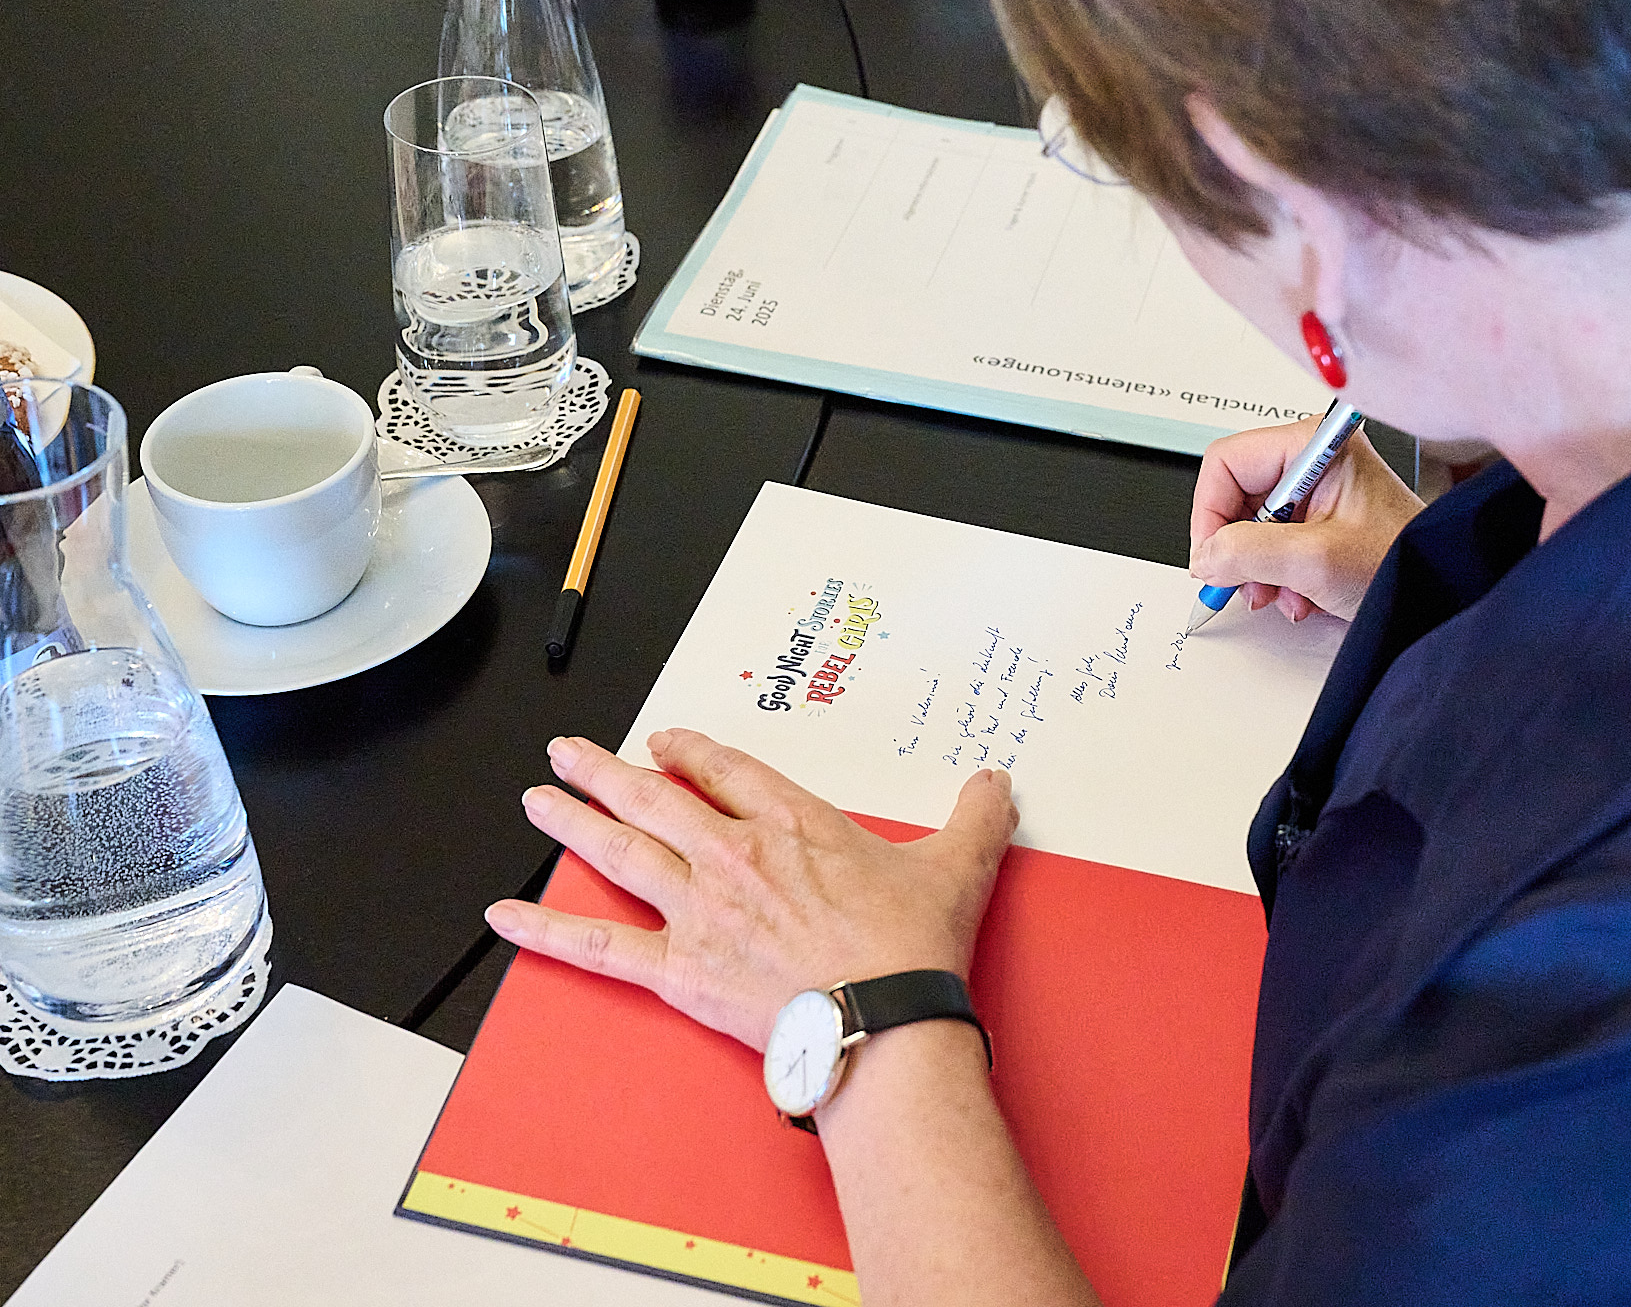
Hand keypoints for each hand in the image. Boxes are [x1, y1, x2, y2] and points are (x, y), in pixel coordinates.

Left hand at [485, 730, 1018, 1050]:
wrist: (885, 1019)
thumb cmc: (914, 948)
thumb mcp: (960, 865)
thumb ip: (976, 816)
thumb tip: (997, 782)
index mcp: (792, 823)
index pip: (726, 770)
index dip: (690, 749)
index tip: (666, 739)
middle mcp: (733, 856)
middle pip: (654, 798)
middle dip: (606, 770)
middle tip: (567, 751)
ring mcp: (698, 911)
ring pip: (619, 854)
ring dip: (571, 822)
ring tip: (536, 798)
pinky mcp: (678, 970)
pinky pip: (598, 948)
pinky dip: (546, 932)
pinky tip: (504, 915)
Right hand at [1189, 421, 1423, 622]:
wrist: (1443, 587)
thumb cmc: (1402, 558)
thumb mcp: (1316, 561)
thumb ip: (1249, 553)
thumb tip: (1206, 555)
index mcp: (1315, 444)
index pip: (1226, 462)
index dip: (1209, 512)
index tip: (1211, 555)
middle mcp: (1312, 458)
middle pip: (1235, 494)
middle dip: (1237, 548)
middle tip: (1245, 583)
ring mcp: (1317, 486)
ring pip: (1250, 523)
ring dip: (1257, 567)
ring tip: (1282, 594)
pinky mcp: (1320, 515)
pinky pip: (1273, 539)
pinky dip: (1276, 572)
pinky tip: (1299, 593)